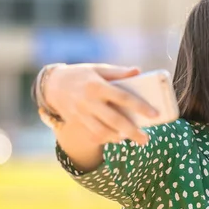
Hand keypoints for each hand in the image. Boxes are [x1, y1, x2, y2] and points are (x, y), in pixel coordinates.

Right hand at [43, 64, 158, 144]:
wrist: (53, 85)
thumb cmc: (81, 75)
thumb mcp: (98, 69)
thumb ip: (118, 72)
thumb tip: (138, 71)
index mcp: (98, 86)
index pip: (123, 97)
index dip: (140, 106)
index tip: (155, 114)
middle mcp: (89, 102)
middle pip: (115, 120)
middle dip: (132, 132)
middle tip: (146, 139)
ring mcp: (82, 114)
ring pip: (102, 132)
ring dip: (119, 137)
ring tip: (132, 138)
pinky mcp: (77, 122)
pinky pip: (93, 135)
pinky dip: (106, 139)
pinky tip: (117, 137)